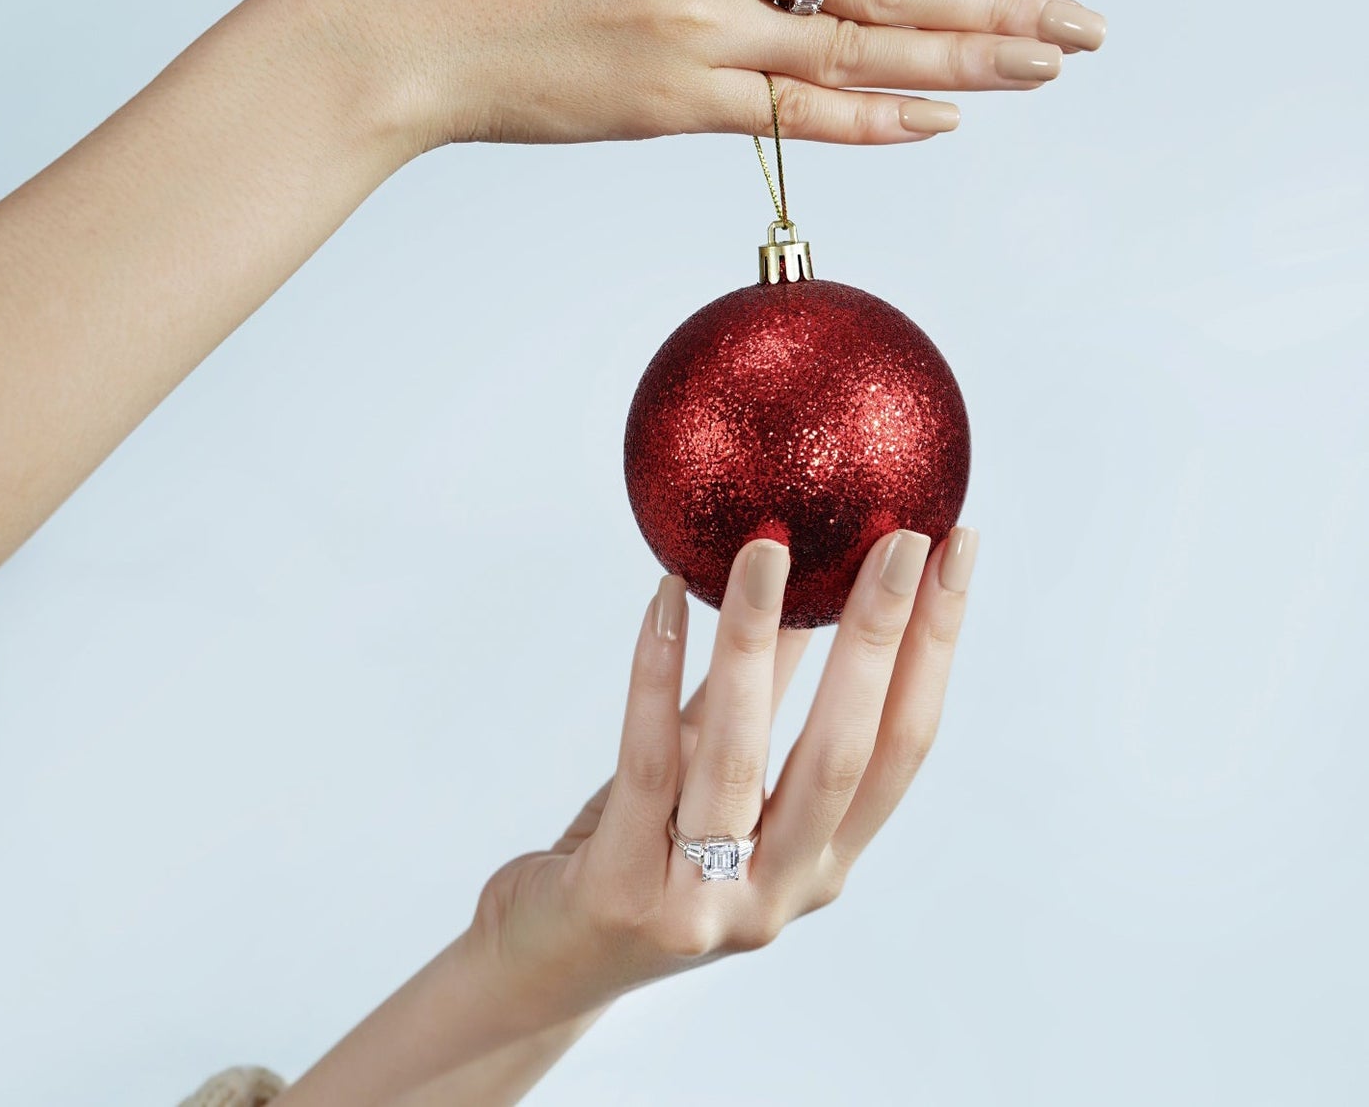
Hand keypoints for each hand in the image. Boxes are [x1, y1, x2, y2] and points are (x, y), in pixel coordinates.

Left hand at [467, 525, 979, 1019]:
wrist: (551, 965)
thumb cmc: (643, 853)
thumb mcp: (716, 775)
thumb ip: (761, 699)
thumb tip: (801, 577)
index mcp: (823, 861)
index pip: (904, 746)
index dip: (935, 649)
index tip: (954, 555)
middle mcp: (781, 888)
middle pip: (844, 752)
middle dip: (879, 638)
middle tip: (898, 540)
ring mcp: (704, 900)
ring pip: (741, 752)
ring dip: (758, 638)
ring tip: (766, 548)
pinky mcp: (624, 889)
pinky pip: (647, 760)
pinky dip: (658, 671)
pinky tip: (665, 598)